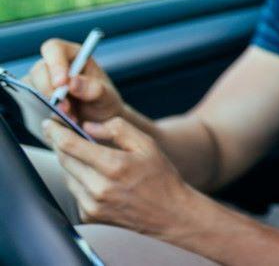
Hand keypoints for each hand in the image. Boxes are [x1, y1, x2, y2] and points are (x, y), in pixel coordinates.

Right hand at [25, 39, 125, 122]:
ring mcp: (41, 82)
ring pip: (31, 88)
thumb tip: (72, 82)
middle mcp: (54, 66)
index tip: (61, 83)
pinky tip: (61, 121)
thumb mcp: (107, 97)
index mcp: (73, 55)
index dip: (55, 63)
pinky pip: (29, 104)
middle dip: (50, 91)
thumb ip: (94, 89)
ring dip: (48, 105)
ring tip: (70, 118)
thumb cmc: (104, 103)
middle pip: (39, 70)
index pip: (55, 48)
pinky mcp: (34, 99)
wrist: (99, 123)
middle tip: (65, 108)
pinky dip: (44, 114)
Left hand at [42, 116, 195, 237]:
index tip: (49, 123)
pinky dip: (80, 181)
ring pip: (67, 175)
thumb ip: (118, 129)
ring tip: (87, 157)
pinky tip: (96, 178)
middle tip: (61, 133)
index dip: (56, 131)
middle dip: (60, 144)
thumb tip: (88, 126)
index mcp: (114, 166)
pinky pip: (75, 192)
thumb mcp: (147, 145)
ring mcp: (92, 205)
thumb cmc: (160, 177)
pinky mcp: (89, 216)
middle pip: (64, 159)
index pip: (70, 145)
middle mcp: (99, 187)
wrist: (169, 214)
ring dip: (71, 163)